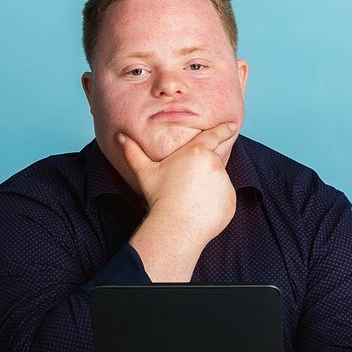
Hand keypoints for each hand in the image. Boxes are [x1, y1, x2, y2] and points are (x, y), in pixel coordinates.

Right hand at [117, 121, 237, 244]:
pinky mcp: (230, 201)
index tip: (232, 125)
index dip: (224, 129)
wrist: (176, 226)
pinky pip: (223, 198)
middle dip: (207, 167)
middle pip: (214, 160)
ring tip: (192, 198)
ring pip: (218, 180)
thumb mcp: (145, 172)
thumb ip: (133, 152)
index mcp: (197, 152)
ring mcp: (225, 183)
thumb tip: (120, 137)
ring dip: (210, 185)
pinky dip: (215, 201)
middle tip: (194, 179)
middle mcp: (215, 165)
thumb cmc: (160, 197)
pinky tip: (199, 208)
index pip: (215, 135)